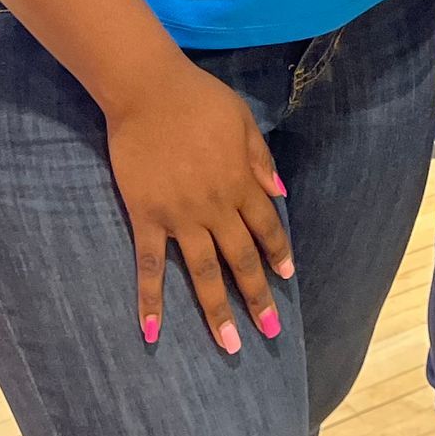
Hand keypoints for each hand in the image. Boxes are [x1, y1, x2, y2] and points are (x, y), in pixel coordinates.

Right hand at [103, 57, 293, 352]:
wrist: (148, 91)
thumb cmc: (198, 99)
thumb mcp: (242, 120)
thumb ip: (259, 159)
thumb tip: (280, 192)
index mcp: (240, 182)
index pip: (266, 226)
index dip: (278, 252)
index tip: (287, 277)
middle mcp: (215, 206)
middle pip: (241, 259)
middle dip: (258, 297)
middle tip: (269, 331)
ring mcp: (180, 216)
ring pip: (203, 272)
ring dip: (217, 310)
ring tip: (229, 345)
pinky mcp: (147, 217)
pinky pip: (151, 265)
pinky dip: (151, 299)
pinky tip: (151, 331)